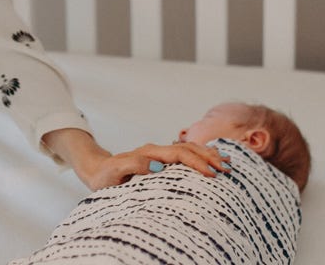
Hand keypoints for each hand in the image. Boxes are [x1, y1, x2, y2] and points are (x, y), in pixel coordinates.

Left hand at [77, 142, 232, 190]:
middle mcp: (157, 150)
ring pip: (190, 149)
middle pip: (189, 149)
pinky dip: (201, 155)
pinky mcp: (162, 159)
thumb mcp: (114, 172)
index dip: (196, 163)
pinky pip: (186, 154)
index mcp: (150, 153)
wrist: (97, 170)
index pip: (180, 155)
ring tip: (227, 163)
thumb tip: (158, 166)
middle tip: (227, 170)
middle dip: (209, 158)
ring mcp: (161, 153)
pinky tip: (213, 161)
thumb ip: (134, 166)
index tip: (211, 175)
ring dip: (208, 155)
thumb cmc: (105, 176)